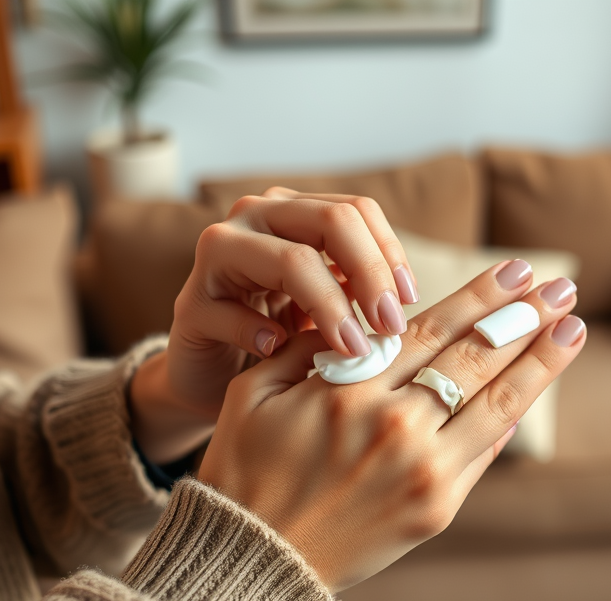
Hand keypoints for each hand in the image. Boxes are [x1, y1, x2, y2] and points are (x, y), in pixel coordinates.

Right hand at [129, 189, 419, 463]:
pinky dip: (263, 335)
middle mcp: (257, 219)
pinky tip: (280, 352)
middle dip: (371, 275)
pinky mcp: (191, 305)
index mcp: (295, 213)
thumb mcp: (333, 311)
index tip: (410, 303)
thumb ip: (364, 296)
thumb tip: (419, 306)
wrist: (215, 379)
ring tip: (351, 350)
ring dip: (330, 306)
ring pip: (289, 260)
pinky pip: (232, 312)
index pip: (357, 210)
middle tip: (391, 327)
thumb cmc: (283, 339)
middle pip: (331, 221)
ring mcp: (218, 256)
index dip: (389, 254)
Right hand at [197, 261, 586, 591]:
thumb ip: (312, 350)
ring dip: (540, 362)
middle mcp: (396, 425)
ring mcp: (424, 472)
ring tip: (572, 328)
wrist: (252, 560)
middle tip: (562, 287)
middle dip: (524, 317)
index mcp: (349, 388)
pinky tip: (533, 388)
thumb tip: (378, 329)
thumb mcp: (257, 391)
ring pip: (497, 403)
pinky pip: (485, 453)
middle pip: (476, 357)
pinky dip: (510, 418)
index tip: (519, 271)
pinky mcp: (437, 510)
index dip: (482, 296)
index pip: (434, 328)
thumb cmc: (245, 469)